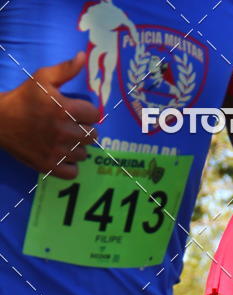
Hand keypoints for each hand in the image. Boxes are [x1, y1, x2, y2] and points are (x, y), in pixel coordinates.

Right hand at [0, 52, 100, 178]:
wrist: (0, 120)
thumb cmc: (23, 98)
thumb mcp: (42, 78)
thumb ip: (65, 69)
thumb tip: (83, 57)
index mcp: (65, 109)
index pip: (95, 115)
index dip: (88, 113)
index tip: (78, 112)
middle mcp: (64, 131)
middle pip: (92, 136)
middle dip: (84, 130)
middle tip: (71, 126)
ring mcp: (57, 151)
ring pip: (83, 154)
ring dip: (77, 148)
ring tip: (64, 140)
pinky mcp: (49, 166)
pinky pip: (73, 172)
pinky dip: (70, 166)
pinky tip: (62, 156)